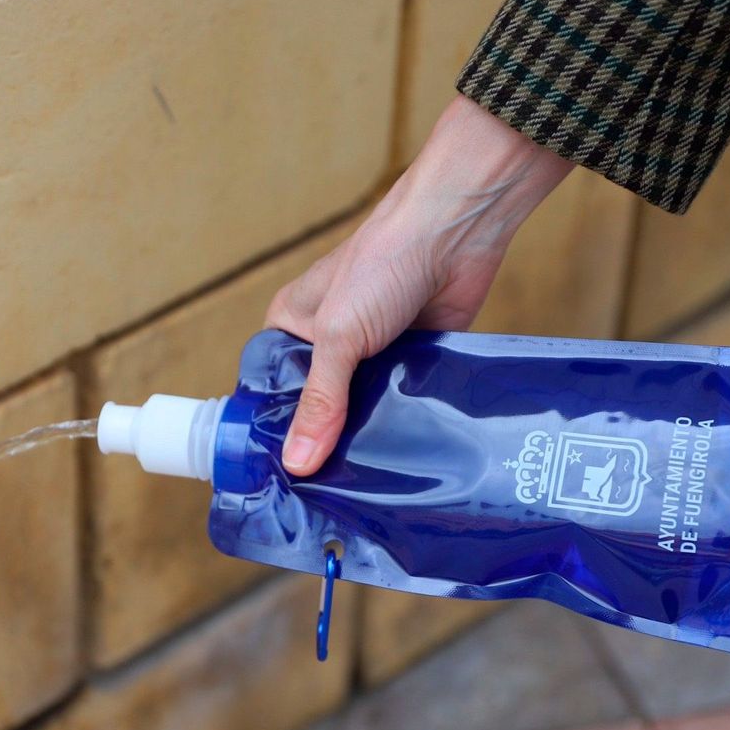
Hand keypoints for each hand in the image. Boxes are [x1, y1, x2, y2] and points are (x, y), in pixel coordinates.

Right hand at [266, 94, 571, 474]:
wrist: (456, 233)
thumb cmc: (385, 262)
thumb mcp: (339, 336)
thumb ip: (321, 401)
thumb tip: (299, 463)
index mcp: (292, 327)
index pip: (273, 391)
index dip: (278, 431)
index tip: (282, 479)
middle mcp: (329, 342)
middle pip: (320, 408)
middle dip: (326, 442)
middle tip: (326, 496)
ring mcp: (373, 354)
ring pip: (363, 412)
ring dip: (368, 437)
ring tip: (366, 489)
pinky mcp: (413, 362)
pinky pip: (401, 406)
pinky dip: (403, 426)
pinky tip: (406, 460)